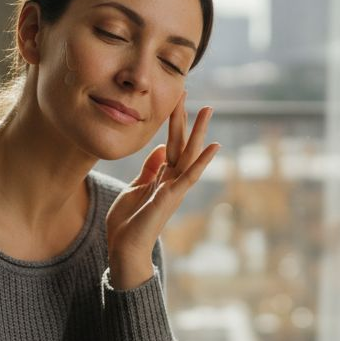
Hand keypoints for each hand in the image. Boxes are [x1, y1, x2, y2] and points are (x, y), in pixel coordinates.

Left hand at [106, 92, 218, 288]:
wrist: (125, 248)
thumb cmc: (129, 222)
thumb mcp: (136, 187)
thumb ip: (150, 169)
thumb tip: (161, 149)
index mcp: (162, 177)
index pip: (170, 143)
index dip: (172, 122)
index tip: (174, 100)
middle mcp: (171, 180)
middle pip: (180, 143)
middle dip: (184, 118)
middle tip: (188, 91)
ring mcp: (174, 188)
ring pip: (189, 154)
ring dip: (198, 132)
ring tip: (208, 110)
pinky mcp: (172, 197)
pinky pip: (190, 176)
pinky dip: (202, 161)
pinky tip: (214, 146)